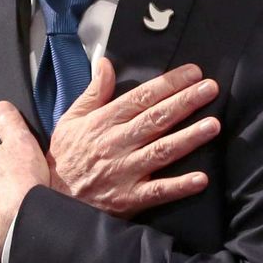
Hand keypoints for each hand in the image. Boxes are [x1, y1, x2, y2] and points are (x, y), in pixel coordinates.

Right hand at [47, 59, 216, 217]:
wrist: (50, 200)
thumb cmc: (65, 158)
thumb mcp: (71, 119)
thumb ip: (93, 92)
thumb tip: (105, 63)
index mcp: (104, 122)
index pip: (141, 97)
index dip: (168, 84)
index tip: (193, 73)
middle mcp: (116, 144)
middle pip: (155, 119)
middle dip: (185, 102)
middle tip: (210, 89)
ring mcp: (124, 172)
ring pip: (161, 151)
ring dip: (188, 138)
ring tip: (212, 125)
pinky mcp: (129, 199)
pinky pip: (157, 192)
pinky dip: (179, 186)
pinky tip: (201, 179)